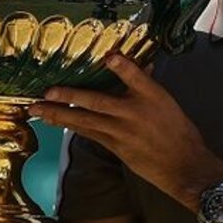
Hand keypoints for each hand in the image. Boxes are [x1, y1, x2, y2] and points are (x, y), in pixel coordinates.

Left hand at [28, 55, 222, 208]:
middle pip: (97, 101)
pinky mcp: (117, 148)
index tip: (108, 56)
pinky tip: (57, 123)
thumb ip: (143, 82)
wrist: (184, 165)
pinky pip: (90, 134)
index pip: (136, 77)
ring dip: (60, 115)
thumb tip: (122, 63)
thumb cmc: (178, 131)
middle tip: (46, 92)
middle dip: (70, 96)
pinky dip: (73, 127)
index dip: (122, 66)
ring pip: (86, 121)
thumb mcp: (167, 102)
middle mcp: (134, 113)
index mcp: (153, 97)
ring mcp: (122, 132)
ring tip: (38, 110)